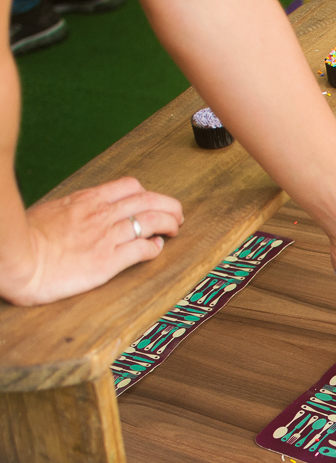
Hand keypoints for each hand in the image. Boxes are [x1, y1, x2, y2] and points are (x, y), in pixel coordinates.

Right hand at [0, 177, 181, 305]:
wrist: (16, 259)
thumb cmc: (25, 238)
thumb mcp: (52, 212)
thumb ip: (73, 210)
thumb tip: (81, 213)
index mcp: (87, 200)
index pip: (129, 187)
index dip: (147, 194)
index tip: (153, 202)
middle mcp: (101, 214)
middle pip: (149, 201)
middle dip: (169, 206)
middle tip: (177, 215)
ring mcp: (107, 237)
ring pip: (152, 221)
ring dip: (169, 224)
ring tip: (174, 229)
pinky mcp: (109, 261)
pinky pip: (143, 249)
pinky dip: (156, 248)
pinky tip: (156, 249)